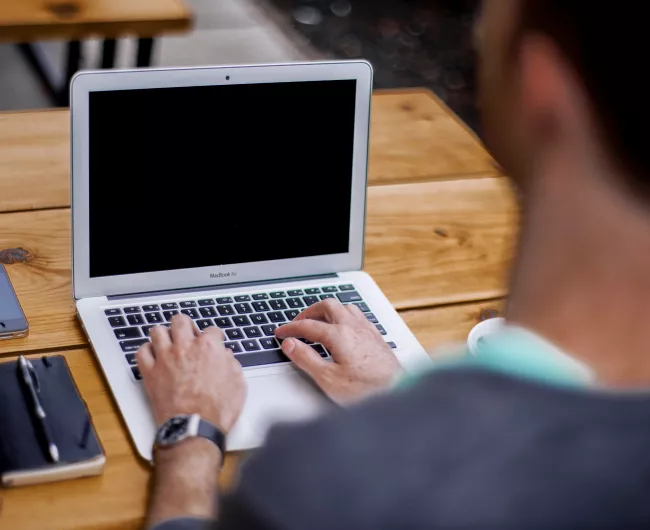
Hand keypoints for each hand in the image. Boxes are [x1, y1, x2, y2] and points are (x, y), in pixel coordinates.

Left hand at [137, 314, 245, 433]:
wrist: (194, 428)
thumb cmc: (217, 409)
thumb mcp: (237, 383)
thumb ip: (231, 364)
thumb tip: (226, 356)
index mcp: (209, 347)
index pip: (211, 329)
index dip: (214, 337)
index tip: (214, 343)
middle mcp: (185, 347)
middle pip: (181, 320)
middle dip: (186, 326)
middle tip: (188, 336)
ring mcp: (165, 358)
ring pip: (157, 331)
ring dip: (164, 335)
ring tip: (169, 343)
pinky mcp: (150, 373)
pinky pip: (141, 352)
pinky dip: (147, 352)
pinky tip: (153, 356)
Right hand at [275, 299, 401, 403]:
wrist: (399, 392)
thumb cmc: (366, 390)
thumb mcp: (328, 378)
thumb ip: (306, 359)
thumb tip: (290, 344)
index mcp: (339, 335)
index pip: (308, 325)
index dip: (291, 328)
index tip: (281, 333)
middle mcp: (354, 327)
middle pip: (327, 306)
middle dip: (309, 312)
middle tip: (297, 322)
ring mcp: (367, 330)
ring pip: (344, 307)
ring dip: (328, 311)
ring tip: (318, 321)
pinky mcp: (376, 337)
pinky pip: (357, 315)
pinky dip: (343, 316)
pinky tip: (344, 327)